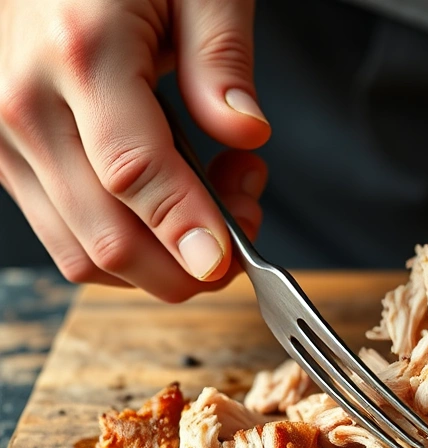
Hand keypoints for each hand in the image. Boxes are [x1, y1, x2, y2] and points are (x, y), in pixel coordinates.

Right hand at [0, 0, 270, 301]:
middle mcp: (26, 103)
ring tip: (218, 196)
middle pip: (106, 235)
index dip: (184, 227)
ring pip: (85, 251)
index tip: (224, 260)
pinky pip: (70, 234)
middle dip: (188, 260)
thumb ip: (221, 59)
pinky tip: (173, 199)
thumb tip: (246, 133)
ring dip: (163, 258)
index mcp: (80, 53)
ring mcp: (8, 136)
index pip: (134, 172)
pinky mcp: (10, 156)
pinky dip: (130, 242)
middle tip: (248, 218)